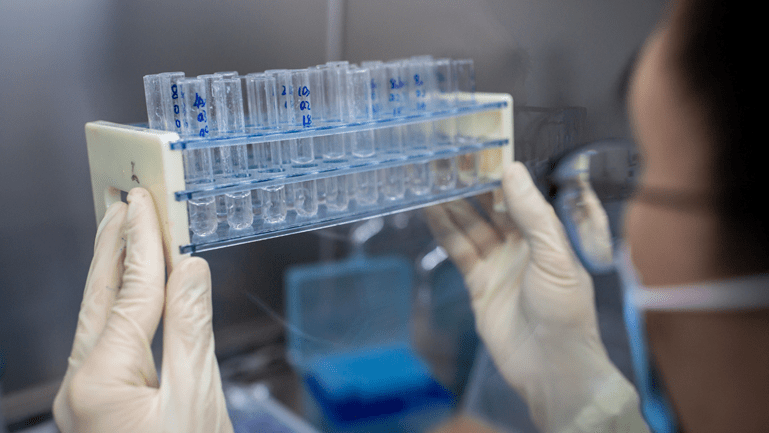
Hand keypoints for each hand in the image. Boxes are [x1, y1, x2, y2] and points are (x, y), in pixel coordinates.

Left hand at [53, 188, 232, 432]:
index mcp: (100, 383)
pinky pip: (108, 339)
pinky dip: (121, 304)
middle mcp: (80, 386)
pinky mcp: (99, 403)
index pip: (128, 294)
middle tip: (122, 201)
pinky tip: (130, 289)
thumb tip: (191, 270)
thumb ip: (192, 330)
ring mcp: (85, 397)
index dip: (141, 244)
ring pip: (98, 317)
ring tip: (122, 232)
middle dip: (113, 246)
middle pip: (99, 298)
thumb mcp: (198, 402)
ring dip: (113, 271)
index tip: (145, 203)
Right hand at [425, 162, 640, 431]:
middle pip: (491, 207)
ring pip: (471, 226)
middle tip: (447, 158)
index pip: (520, 195)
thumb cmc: (565, 310)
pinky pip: (459, 250)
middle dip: (471, 185)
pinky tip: (430, 210)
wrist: (550, 366)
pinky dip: (444, 230)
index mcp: (548, 234)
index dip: (500, 173)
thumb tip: (512, 170)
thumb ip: (532, 214)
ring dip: (452, 204)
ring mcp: (499, 263)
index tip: (480, 148)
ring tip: (431, 178)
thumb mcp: (555, 255)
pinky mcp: (478, 283)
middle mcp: (522, 244)